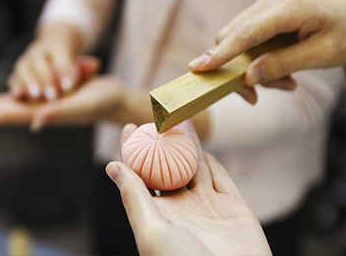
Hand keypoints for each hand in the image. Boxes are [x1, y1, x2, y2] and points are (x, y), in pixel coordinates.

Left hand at [0, 64, 127, 131]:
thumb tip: (35, 121)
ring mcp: (47, 104)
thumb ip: (60, 113)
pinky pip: (26, 98)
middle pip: (5, 113)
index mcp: (45, 113)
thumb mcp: (84, 104)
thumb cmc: (104, 100)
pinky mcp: (52, 96)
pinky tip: (6, 99)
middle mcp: (41, 111)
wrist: (116, 98)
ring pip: (14, 106)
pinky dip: (11, 98)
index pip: (7, 116)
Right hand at [7, 23, 95, 100]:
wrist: (54, 52)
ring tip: (36, 97)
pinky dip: (16, 86)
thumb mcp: (82, 63)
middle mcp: (40, 50)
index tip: (69, 87)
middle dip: (46, 78)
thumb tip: (96, 65)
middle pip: (39, 61)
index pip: (61, 56)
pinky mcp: (18, 71)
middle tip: (53, 96)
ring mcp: (26, 59)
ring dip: (29, 82)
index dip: (65, 70)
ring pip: (23, 67)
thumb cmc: (72, 64)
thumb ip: (86, 67)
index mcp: (58, 46)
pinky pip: (14, 77)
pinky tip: (18, 96)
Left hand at [106, 121, 271, 255]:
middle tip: (157, 115)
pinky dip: (212, 160)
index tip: (128, 127)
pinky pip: (221, 177)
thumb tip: (112, 166)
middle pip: (168, 166)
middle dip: (163, 141)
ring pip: (195, 165)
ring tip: (180, 118)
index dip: (133, 150)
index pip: (140, 175)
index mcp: (158, 214)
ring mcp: (208, 207)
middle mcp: (181, 208)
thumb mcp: (151, 231)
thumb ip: (134, 196)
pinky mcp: (233, 208)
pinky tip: (203, 146)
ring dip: (188, 143)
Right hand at [188, 0, 345, 102]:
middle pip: (234, 37)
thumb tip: (249, 76)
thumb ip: (283, 64)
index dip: (220, 54)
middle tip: (261, 93)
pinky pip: (246, 36)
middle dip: (240, 69)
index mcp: (290, 7)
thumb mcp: (322, 54)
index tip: (198, 68)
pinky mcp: (265, 7)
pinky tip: (278, 66)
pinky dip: (255, 56)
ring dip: (250, 66)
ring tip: (283, 81)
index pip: (245, 34)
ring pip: (238, 38)